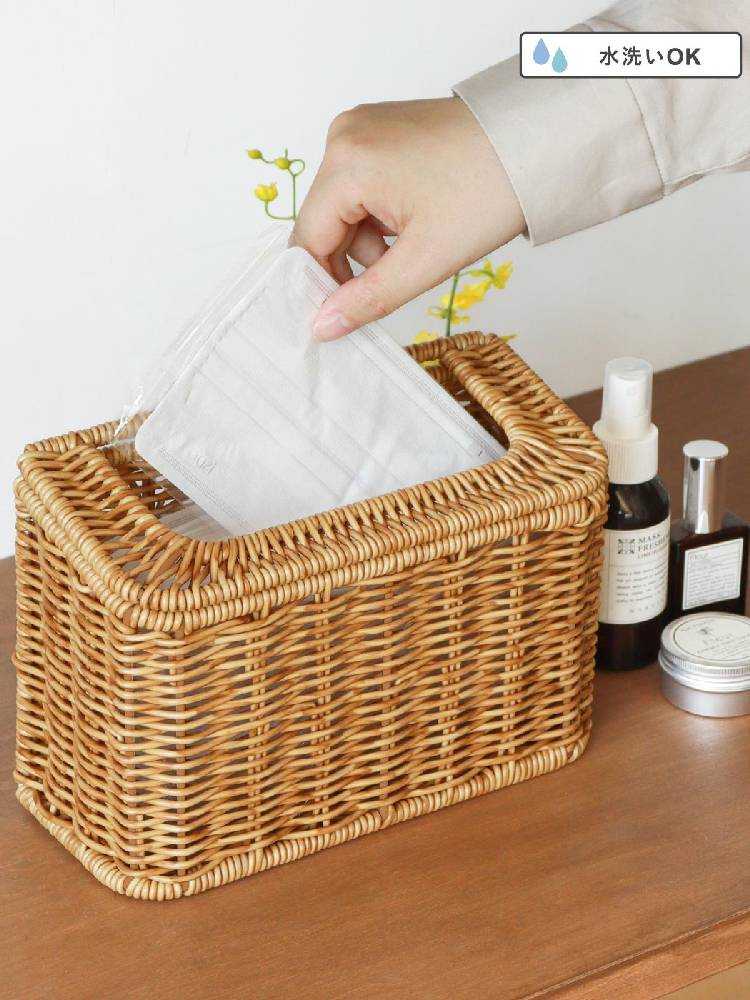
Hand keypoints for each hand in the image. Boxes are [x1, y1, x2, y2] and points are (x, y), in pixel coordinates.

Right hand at [291, 97, 524, 340]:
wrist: (540, 143)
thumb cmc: (491, 192)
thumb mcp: (425, 260)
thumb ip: (368, 298)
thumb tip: (322, 327)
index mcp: (347, 163)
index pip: (307, 240)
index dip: (321, 284)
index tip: (342, 317)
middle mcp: (343, 136)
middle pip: (323, 223)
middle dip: (356, 260)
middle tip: (402, 273)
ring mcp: (362, 128)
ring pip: (344, 209)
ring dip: (372, 240)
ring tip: (420, 240)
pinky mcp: (380, 130)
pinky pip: (362, 186)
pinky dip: (382, 214)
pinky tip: (418, 218)